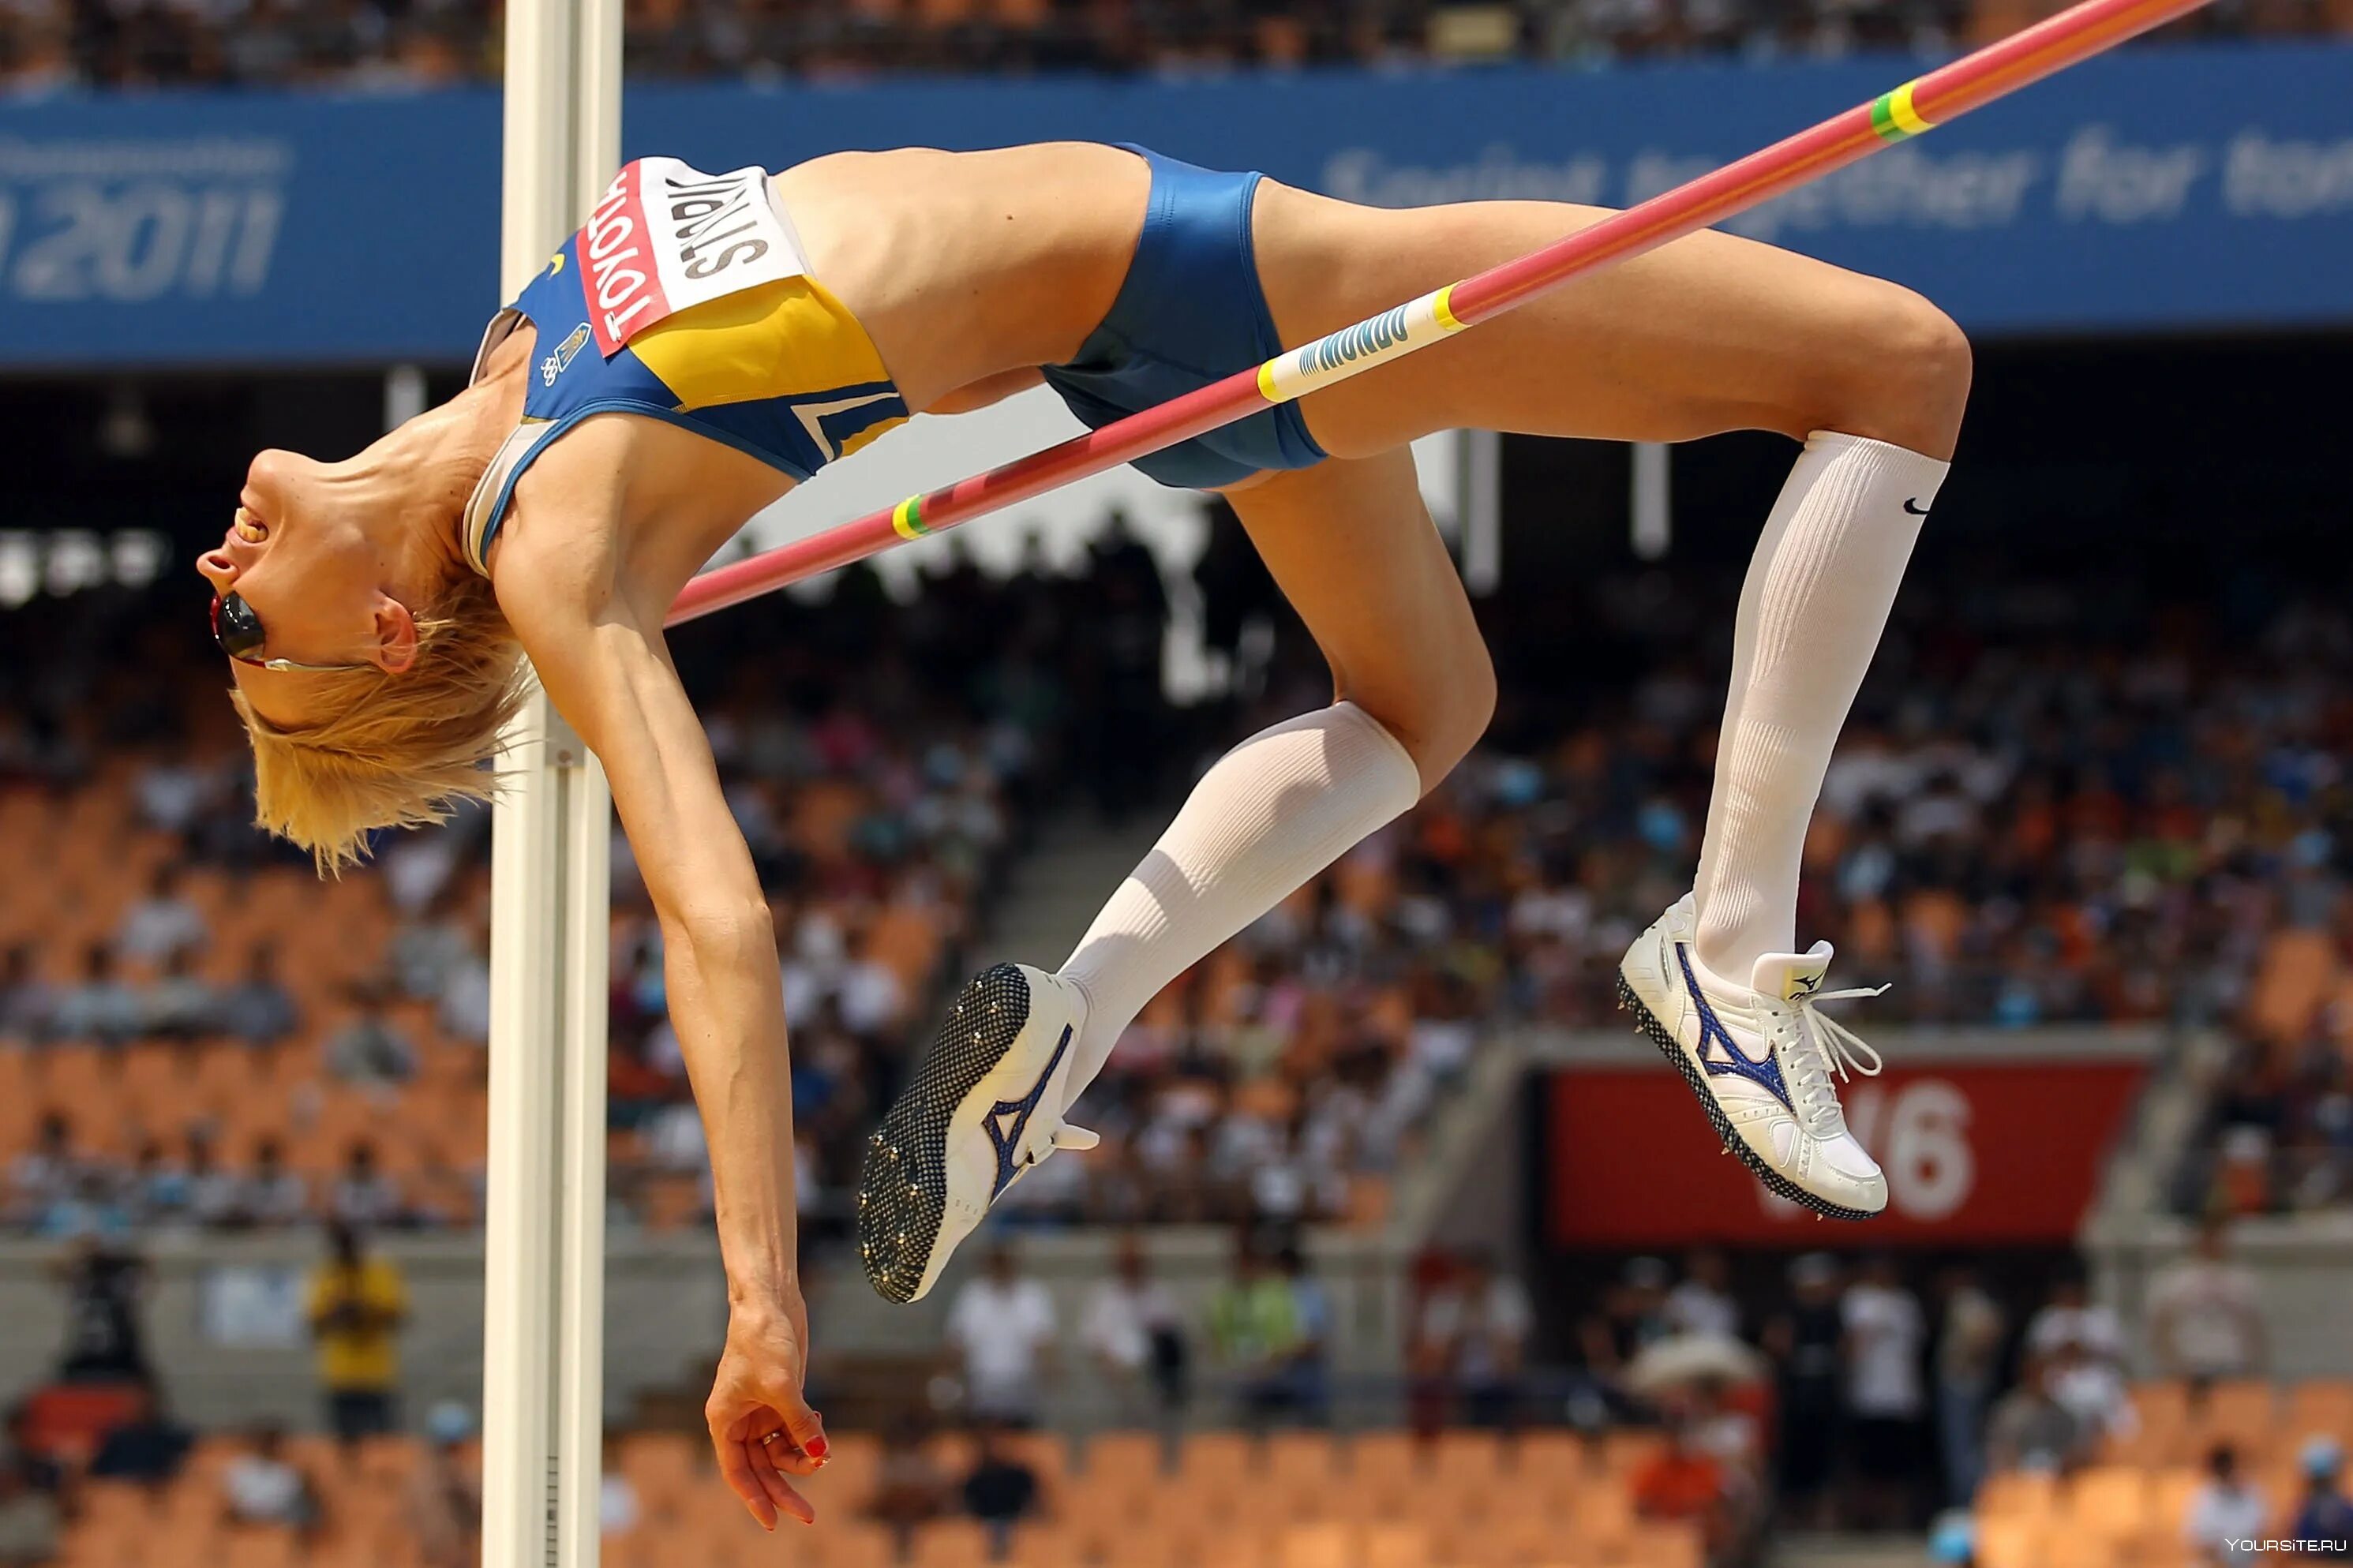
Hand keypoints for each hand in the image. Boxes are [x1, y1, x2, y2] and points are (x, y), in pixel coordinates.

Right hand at [706, 1292, 827, 1528]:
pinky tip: (820, 1423)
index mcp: (724, 1421)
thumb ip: (800, 1424)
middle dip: (784, 1488)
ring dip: (803, 1454)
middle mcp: (739, 1420)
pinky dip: (808, 1432)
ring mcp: (761, 1409)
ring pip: (780, 1449)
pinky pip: (794, 1428)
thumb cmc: (763, 1340)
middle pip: (761, 1467)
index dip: (754, 1499)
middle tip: (808, 1515)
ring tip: (824, 1451)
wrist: (771, 1303)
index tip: (772, 1523)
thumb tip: (820, 1453)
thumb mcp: (783, 1386)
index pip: (738, 1472)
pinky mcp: (780, 1397)